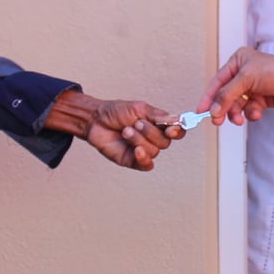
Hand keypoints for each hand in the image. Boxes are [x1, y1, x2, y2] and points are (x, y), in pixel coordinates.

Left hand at [47, 90, 183, 170]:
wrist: (96, 120)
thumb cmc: (116, 112)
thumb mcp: (138, 108)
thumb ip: (157, 116)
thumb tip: (176, 119)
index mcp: (158, 125)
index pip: (177, 131)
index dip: (178, 131)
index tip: (171, 129)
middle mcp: (153, 139)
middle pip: (165, 142)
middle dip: (150, 132)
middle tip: (136, 123)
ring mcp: (144, 150)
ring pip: (154, 151)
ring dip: (139, 140)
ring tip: (125, 131)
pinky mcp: (133, 161)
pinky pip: (146, 165)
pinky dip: (143, 158)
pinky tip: (136, 151)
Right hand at [199, 48, 273, 124]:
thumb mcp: (246, 79)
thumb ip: (227, 95)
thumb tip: (214, 109)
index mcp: (237, 62)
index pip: (218, 82)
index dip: (209, 97)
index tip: (201, 110)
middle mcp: (243, 74)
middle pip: (226, 96)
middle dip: (224, 108)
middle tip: (218, 120)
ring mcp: (252, 87)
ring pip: (237, 105)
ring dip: (237, 113)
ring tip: (240, 118)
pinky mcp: (261, 99)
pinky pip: (249, 110)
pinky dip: (251, 113)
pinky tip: (257, 113)